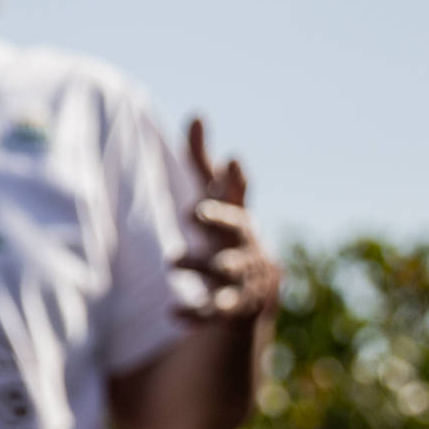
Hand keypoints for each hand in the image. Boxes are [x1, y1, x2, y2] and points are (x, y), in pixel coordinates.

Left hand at [176, 117, 280, 322]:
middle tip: (193, 211)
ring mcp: (241, 278)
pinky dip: (194, 315)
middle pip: (236, 231)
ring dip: (201, 265)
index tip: (232, 160)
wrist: (256, 290)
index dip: (236, 179)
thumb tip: (197, 113)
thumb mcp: (217, 199)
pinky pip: (214, 315)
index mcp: (238, 216)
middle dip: (219, 220)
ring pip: (225, 273)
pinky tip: (172, 315)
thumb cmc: (228, 231)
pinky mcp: (231, 311)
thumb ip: (203, 162)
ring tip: (172, 259)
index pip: (239, 194)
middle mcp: (244, 245)